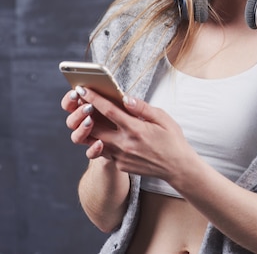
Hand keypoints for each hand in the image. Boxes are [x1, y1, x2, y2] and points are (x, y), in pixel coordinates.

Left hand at [64, 87, 197, 181]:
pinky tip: (108, 134)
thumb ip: (143, 108)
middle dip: (84, 113)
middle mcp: (125, 144)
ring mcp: (120, 157)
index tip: (83, 89)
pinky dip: (103, 142)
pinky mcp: (120, 165)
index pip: (109, 111)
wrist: (177, 168)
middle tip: (79, 102)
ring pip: (95, 142)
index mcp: (136, 130)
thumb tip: (125, 98)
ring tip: (89, 118)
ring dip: (90, 129)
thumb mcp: (163, 119)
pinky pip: (106, 152)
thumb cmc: (172, 140)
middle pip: (94, 128)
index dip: (94, 99)